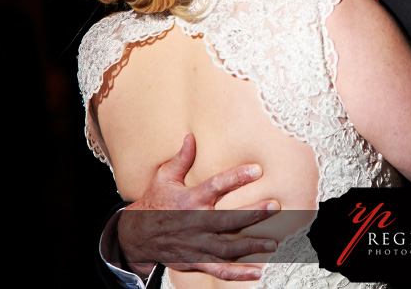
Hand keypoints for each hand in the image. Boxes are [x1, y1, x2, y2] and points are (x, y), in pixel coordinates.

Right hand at [118, 134, 279, 280]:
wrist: (135, 237)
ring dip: (251, 247)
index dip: (236, 177)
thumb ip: (181, 159)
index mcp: (190, 200)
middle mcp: (195, 223)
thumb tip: (191, 136)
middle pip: (228, 220)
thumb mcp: (164, 178)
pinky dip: (239, 273)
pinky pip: (219, 270)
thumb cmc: (155, 203)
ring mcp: (197, 245)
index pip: (216, 186)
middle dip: (253, 214)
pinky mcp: (196, 260)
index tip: (257, 170)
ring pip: (227, 248)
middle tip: (275, 206)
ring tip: (273, 244)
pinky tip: (259, 272)